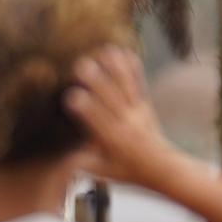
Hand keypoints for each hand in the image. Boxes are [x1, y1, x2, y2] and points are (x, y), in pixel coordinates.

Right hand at [64, 47, 179, 190]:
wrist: (162, 167)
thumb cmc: (126, 170)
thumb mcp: (102, 171)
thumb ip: (82, 163)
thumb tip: (60, 158)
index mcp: (113, 141)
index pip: (97, 123)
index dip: (85, 109)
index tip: (71, 96)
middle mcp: (126, 124)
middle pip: (111, 100)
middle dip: (97, 83)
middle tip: (81, 65)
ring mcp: (137, 112)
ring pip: (125, 88)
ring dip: (115, 68)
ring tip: (104, 50)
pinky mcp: (145, 104)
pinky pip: (139, 84)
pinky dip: (133, 69)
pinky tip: (125, 51)